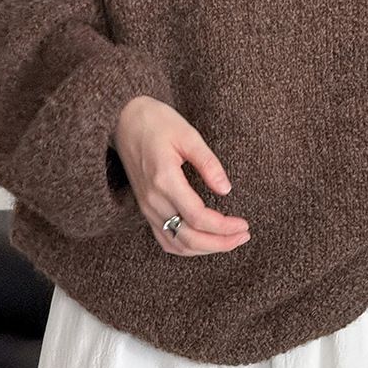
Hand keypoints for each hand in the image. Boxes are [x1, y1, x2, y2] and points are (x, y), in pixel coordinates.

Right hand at [111, 95, 250, 256]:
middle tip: (243, 236)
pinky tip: (204, 241)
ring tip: (229, 241)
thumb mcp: (188, 135)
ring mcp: (146, 206)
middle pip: (188, 238)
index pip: (197, 217)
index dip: (224, 227)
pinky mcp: (145, 207)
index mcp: (164, 180)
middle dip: (220, 243)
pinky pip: (164, 238)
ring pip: (176, 244)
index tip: (244, 224)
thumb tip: (226, 189)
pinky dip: (186, 246)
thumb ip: (208, 163)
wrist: (123, 118)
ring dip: (204, 248)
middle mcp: (152, 199)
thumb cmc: (156, 122)